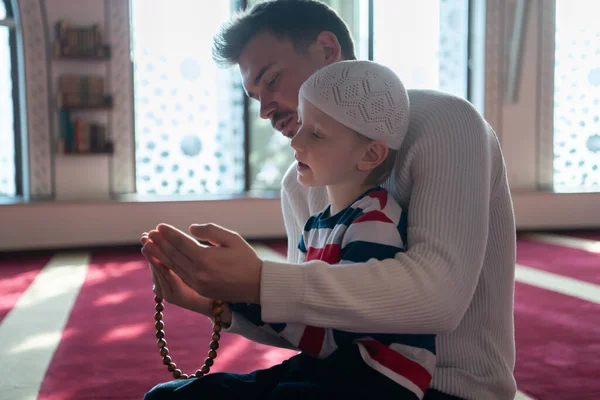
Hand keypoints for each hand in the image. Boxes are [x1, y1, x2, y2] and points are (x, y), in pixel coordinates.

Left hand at [141, 223, 262, 303]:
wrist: (257, 285)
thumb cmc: (246, 259)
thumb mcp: (232, 238)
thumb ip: (210, 231)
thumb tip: (190, 229)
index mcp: (205, 258)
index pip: (181, 243)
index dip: (169, 234)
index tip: (159, 226)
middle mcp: (198, 273)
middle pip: (173, 255)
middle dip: (160, 244)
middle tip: (149, 234)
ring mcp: (198, 284)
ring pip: (174, 267)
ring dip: (160, 256)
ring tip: (150, 246)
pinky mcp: (200, 291)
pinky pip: (180, 277)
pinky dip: (169, 268)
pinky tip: (163, 261)